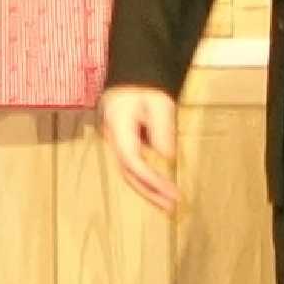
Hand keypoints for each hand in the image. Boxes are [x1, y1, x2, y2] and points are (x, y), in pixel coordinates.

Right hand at [102, 85, 183, 214]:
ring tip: (168, 204)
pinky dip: (147, 180)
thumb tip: (167, 157)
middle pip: (128, 173)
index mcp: (118, 128)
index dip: (151, 180)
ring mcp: (115, 143)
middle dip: (150, 193)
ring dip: (148, 190)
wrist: (133, 76)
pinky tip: (161, 189)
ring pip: (128, 173)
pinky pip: (133, 167)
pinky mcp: (123, 145)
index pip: (132, 161)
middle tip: (171, 207)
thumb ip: (163, 129)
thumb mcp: (160, 103)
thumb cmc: (147, 86)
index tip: (171, 192)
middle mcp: (112, 140)